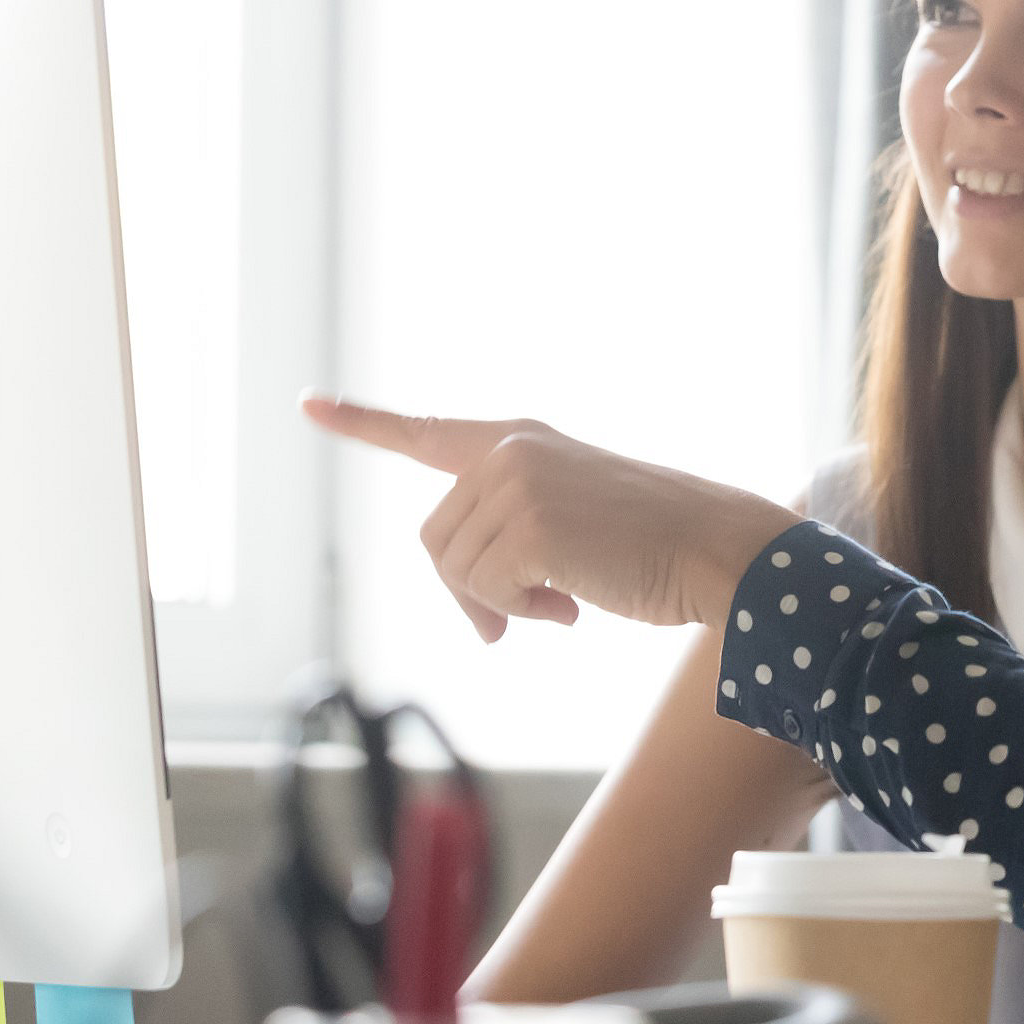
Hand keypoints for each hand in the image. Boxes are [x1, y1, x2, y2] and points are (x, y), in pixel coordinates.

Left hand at [300, 396, 799, 638]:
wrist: (714, 547)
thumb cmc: (653, 545)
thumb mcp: (570, 521)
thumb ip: (511, 539)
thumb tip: (478, 615)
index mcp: (518, 441)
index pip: (425, 433)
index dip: (362, 422)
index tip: (309, 404)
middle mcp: (510, 452)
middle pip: (437, 541)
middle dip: (471, 591)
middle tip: (521, 619)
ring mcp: (517, 484)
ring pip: (456, 572)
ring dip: (501, 606)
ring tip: (563, 603)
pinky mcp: (528, 526)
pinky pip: (486, 594)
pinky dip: (521, 614)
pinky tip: (571, 608)